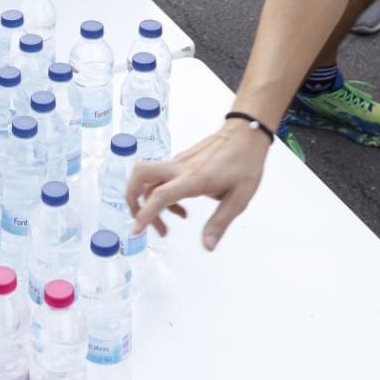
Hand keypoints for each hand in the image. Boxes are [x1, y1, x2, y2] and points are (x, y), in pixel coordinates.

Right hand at [126, 120, 269, 248]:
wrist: (246, 133)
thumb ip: (220, 222)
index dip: (146, 213)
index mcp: (194, 178)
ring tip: (166, 227)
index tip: (136, 230)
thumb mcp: (240, 198)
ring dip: (149, 202)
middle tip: (142, 223)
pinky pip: (162, 177)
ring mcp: (179, 161)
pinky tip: (180, 209)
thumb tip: (207, 246)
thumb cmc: (246, 163)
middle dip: (133, 200)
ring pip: (149, 177)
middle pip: (141, 175)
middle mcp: (181, 167)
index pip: (161, 194)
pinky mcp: (182, 160)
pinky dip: (161, 195)